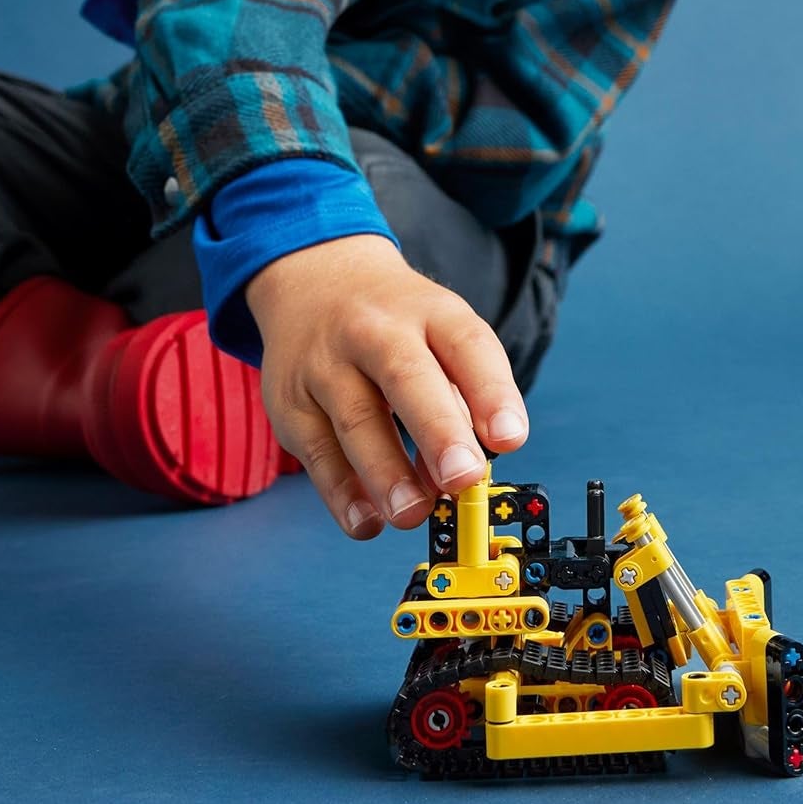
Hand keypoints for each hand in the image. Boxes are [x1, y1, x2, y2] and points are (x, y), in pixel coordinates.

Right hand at [249, 233, 529, 539]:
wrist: (315, 281)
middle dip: (437, 430)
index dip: (491, 392)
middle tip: (463, 478)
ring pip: (355, 419)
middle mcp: (374, 330)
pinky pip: (317, 453)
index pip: (466, 344)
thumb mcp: (439, 333)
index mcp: (428, 311)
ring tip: (414, 513)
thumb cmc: (396, 324)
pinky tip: (368, 522)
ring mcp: (326, 364)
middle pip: (406, 375)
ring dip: (387, 474)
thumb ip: (461, 397)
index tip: (511, 438)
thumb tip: (467, 476)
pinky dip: (342, 493)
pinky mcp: (291, 403)